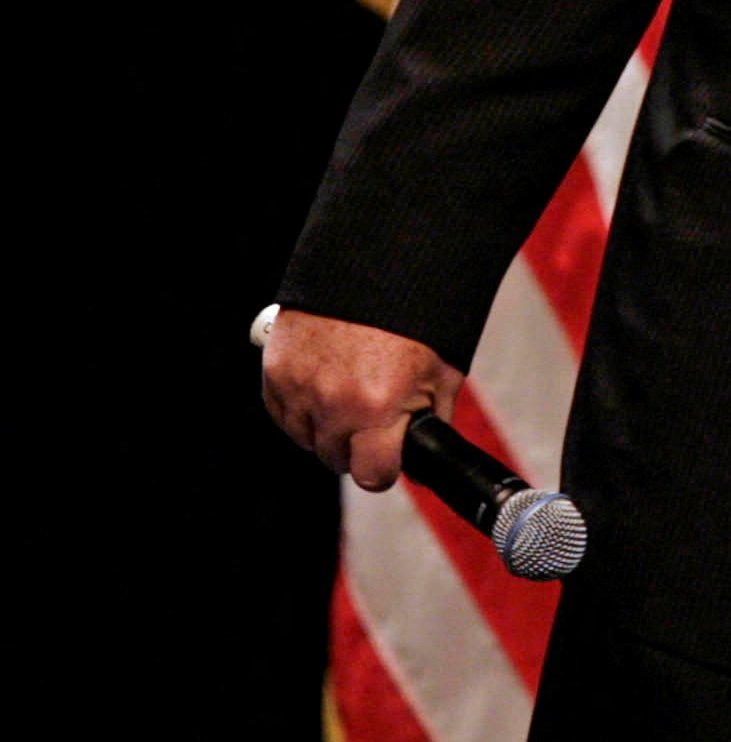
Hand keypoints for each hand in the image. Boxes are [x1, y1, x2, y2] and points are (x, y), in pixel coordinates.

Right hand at [261, 308, 462, 491]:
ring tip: (349, 392)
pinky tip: (324, 383)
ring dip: (325, 427)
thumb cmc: (416, 319)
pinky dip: (300, 407)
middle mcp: (333, 403)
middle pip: (336, 459)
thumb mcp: (443, 373)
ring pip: (306, 438)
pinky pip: (282, 413)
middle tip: (373, 417)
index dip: (383, 469)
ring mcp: (299, 387)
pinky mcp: (275, 370)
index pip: (372, 475)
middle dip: (356, 446)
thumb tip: (424, 452)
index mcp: (377, 408)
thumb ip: (432, 419)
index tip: (388, 460)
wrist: (377, 266)